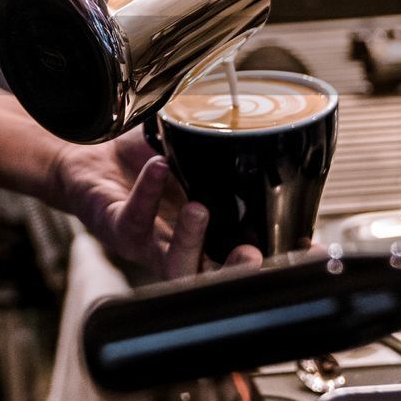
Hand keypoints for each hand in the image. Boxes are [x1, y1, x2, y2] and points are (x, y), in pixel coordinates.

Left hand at [49, 128, 261, 278]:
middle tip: (252, 254)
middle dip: (235, 273)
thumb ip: (216, 149)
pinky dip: (147, 192)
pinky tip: (159, 166)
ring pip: (174, 264)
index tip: (309, 250)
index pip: (248, 252)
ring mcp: (148, 243)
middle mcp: (181, 246)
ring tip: (200, 209)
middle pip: (214, 278)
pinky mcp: (115, 228)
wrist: (91, 156)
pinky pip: (133, 219)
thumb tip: (253, 121)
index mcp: (208, 231)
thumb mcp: (188, 154)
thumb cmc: (144, 160)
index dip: (277, 258)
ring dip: (190, 241)